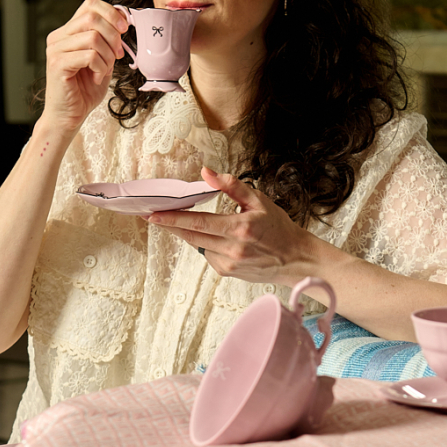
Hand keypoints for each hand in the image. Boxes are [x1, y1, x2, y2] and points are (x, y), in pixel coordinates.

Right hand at [40, 0, 127, 134]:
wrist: (69, 116)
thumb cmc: (84, 91)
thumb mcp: (102, 60)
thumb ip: (108, 41)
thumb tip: (122, 21)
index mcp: (67, 32)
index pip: (89, 5)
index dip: (111, 12)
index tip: (125, 28)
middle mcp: (58, 37)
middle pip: (92, 17)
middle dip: (113, 35)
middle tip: (118, 54)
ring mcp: (55, 49)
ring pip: (93, 37)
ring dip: (107, 55)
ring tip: (105, 70)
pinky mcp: (58, 64)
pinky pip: (89, 55)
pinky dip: (100, 67)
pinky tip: (97, 77)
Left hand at [147, 167, 318, 283]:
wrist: (295, 259)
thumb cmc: (279, 228)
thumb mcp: (259, 200)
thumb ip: (231, 185)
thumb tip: (207, 173)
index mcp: (240, 229)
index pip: (198, 223)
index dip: (173, 219)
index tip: (153, 215)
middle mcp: (232, 250)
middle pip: (191, 236)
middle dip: (170, 225)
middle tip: (151, 215)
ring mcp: (229, 264)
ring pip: (198, 246)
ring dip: (187, 233)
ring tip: (177, 221)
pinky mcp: (227, 273)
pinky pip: (208, 255)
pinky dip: (205, 244)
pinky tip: (214, 237)